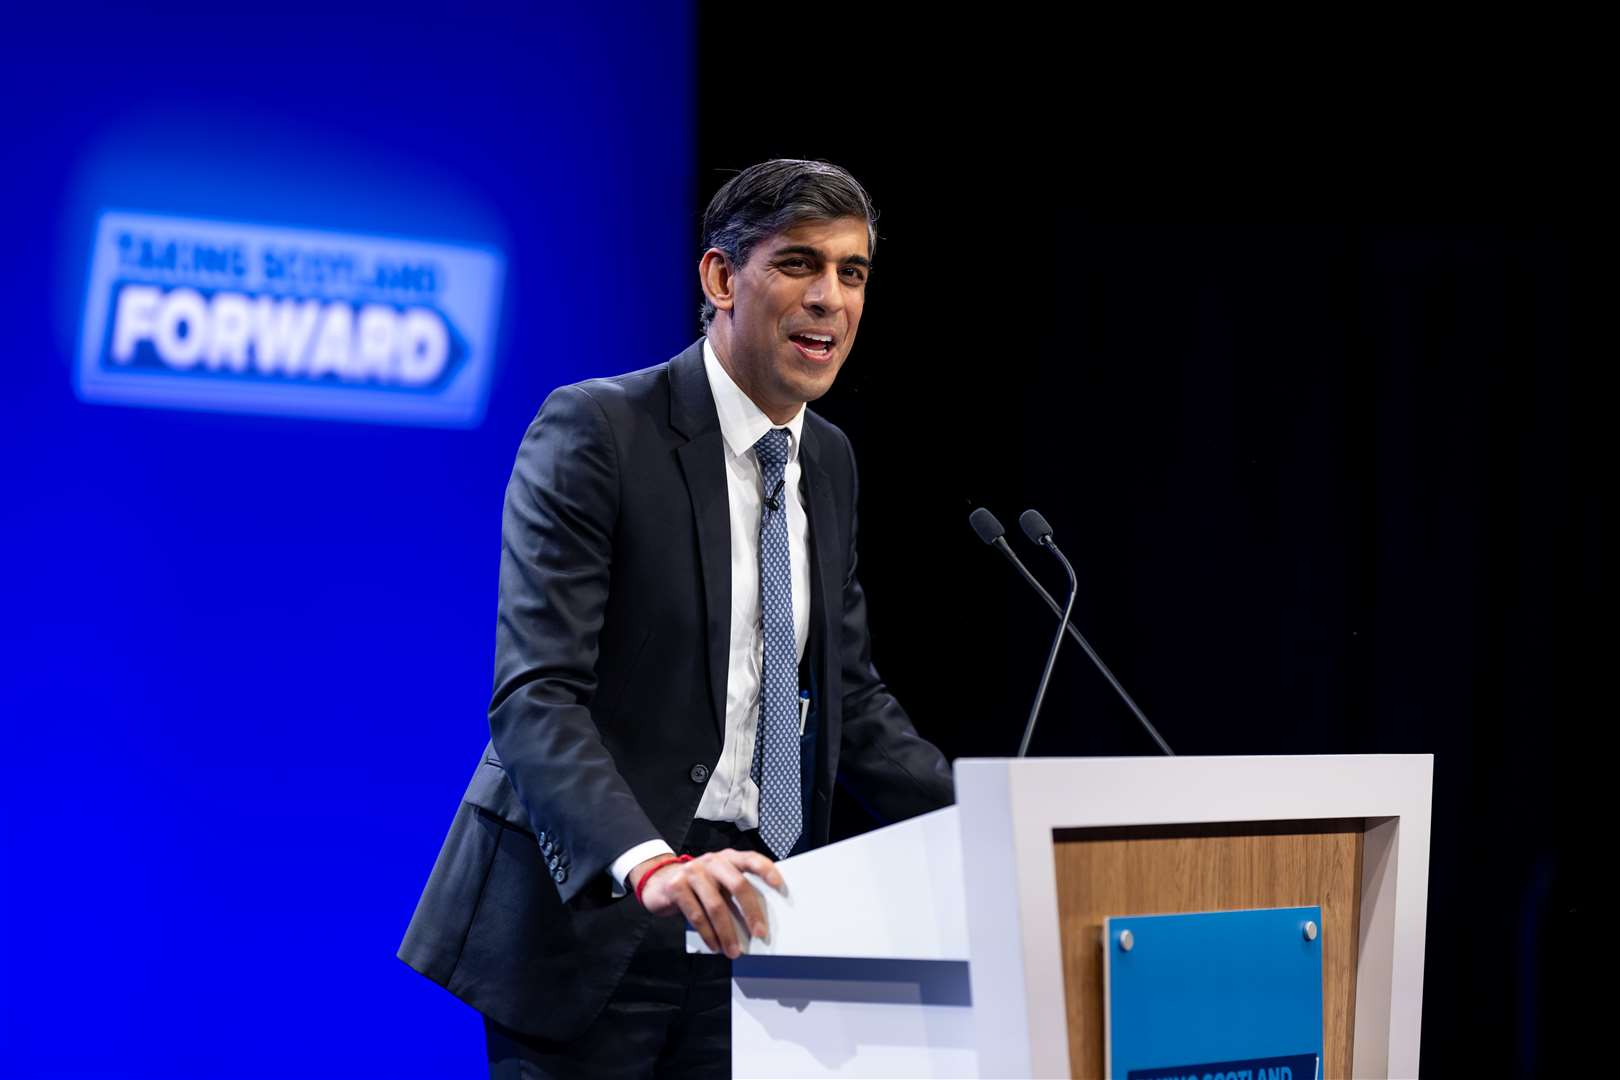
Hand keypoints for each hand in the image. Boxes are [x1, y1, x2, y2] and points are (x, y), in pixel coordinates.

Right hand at [631, 848, 783, 958]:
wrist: (658, 881)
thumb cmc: (698, 885)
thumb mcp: (718, 882)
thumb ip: (734, 891)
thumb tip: (758, 920)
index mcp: (728, 858)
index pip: (751, 859)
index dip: (766, 870)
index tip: (780, 886)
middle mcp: (712, 861)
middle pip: (737, 885)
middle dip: (751, 912)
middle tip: (760, 933)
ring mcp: (693, 872)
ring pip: (716, 905)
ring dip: (727, 932)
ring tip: (734, 951)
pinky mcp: (676, 886)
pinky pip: (696, 915)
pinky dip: (708, 934)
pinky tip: (714, 946)